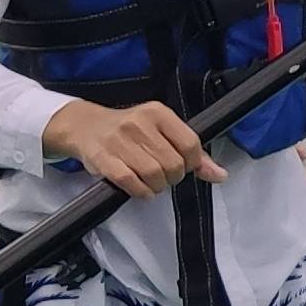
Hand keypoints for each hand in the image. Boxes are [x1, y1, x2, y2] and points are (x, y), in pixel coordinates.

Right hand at [42, 100, 220, 198]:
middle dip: (173, 177)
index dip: (192, 163)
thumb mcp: (162, 132)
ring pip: (154, 175)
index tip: (184, 167)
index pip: (190, 144)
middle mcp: (139, 123)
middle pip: (173, 164)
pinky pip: (130, 182)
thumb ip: (192, 153)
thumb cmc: (129, 131)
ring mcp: (119, 141)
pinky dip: (141, 192)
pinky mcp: (103, 158)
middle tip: (165, 176)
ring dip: (157, 187)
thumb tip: (220, 175)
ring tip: (152, 182)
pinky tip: (141, 189)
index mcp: (158, 113)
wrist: (85, 126)